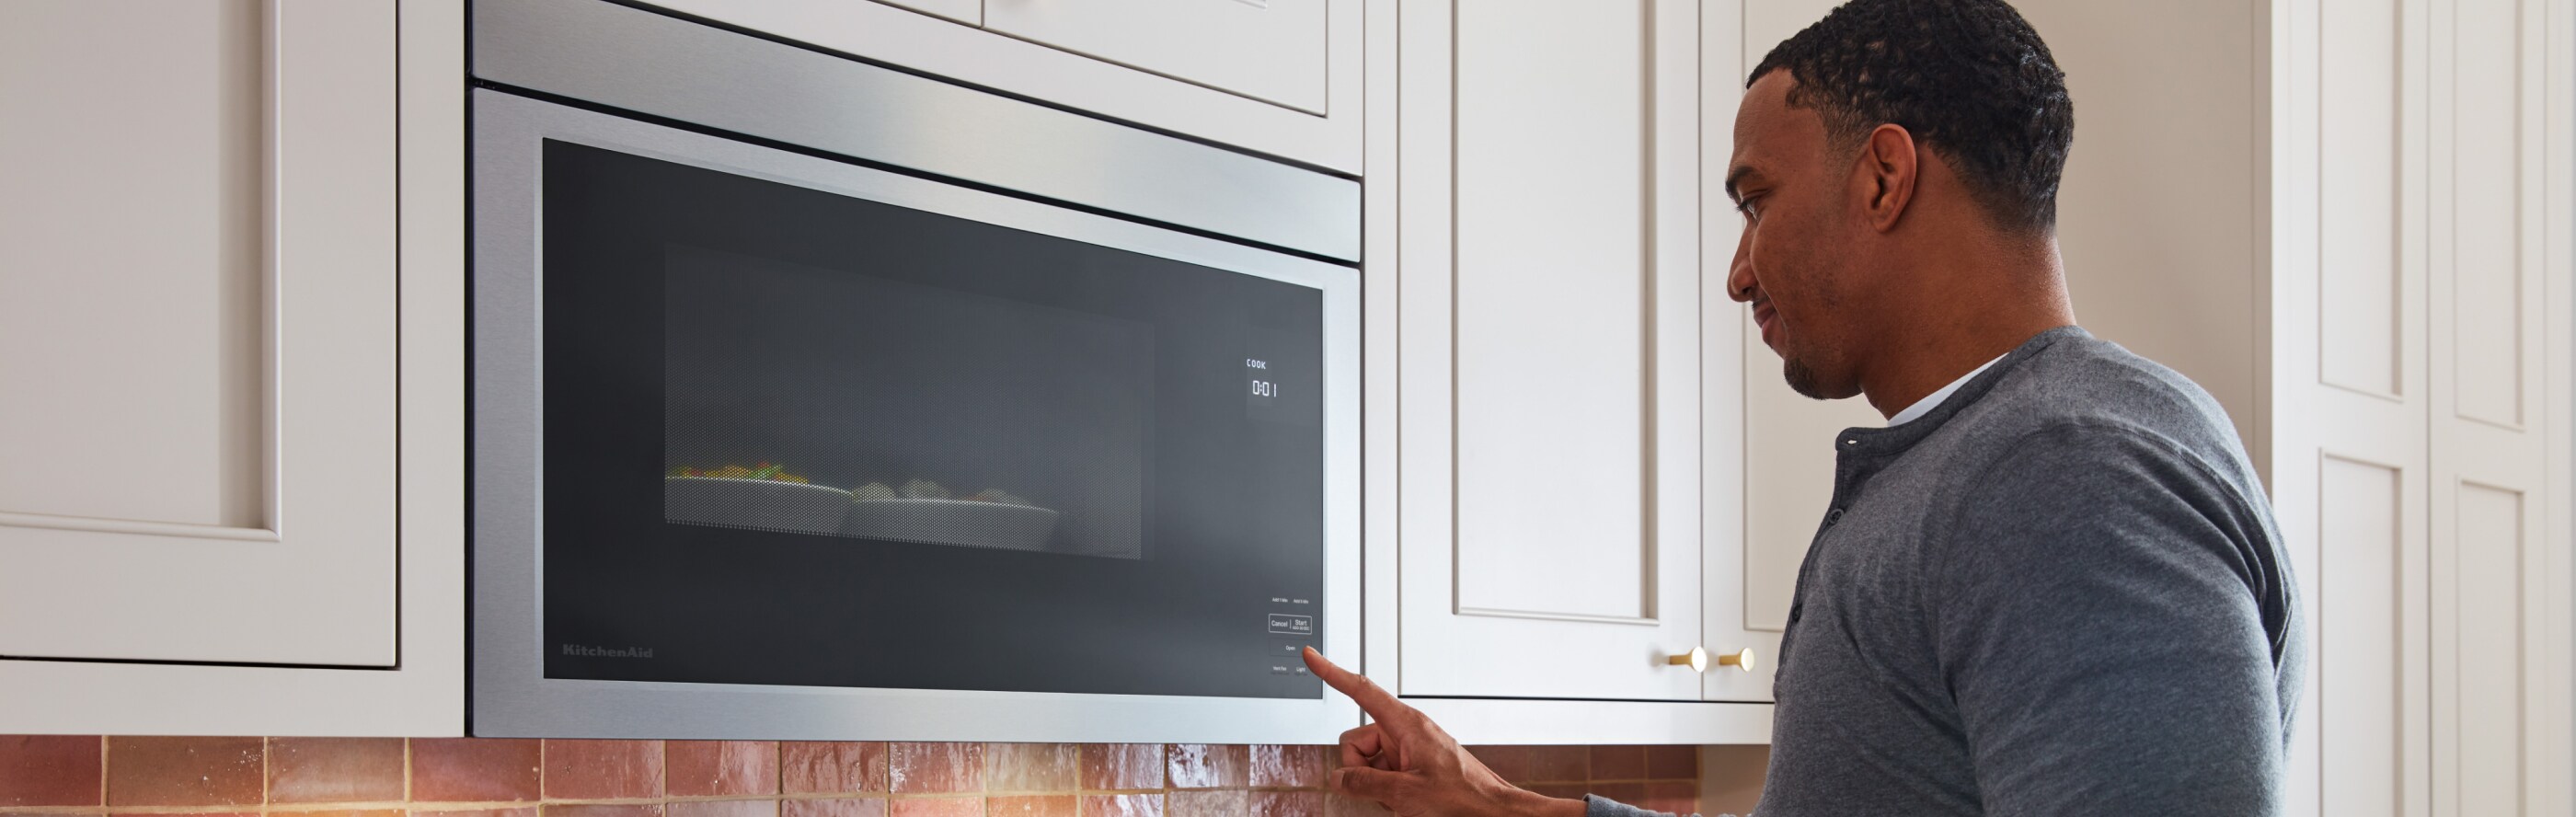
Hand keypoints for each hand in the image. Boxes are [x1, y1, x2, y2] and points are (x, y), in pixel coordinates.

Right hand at [1302, 646, 1585, 816]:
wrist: (1490, 809)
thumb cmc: (1464, 796)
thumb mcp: (1406, 793)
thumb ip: (1365, 783)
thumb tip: (1339, 779)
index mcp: (1405, 724)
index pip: (1360, 690)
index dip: (1331, 672)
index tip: (1311, 656)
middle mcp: (1405, 731)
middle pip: (1355, 741)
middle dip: (1360, 768)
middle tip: (1387, 789)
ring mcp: (1407, 748)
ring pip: (1366, 761)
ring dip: (1375, 782)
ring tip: (1403, 797)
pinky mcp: (1411, 763)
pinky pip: (1381, 771)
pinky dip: (1385, 787)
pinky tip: (1404, 800)